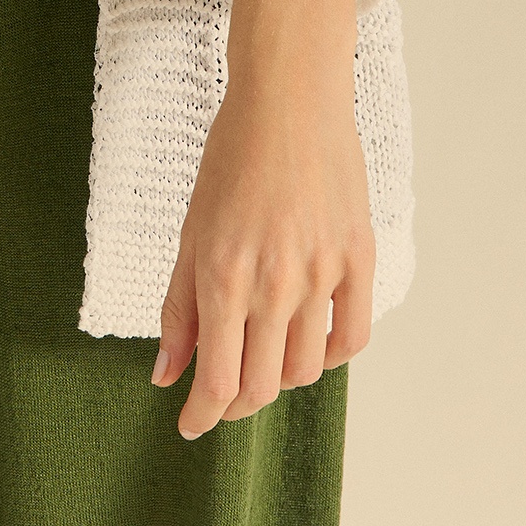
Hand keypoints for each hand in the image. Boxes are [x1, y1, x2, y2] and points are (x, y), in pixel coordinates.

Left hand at [150, 0, 373, 439]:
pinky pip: (352, 337)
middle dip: (236, 401)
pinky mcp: (359, 259)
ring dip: (279, 377)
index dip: (201, 414)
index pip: (216, 381)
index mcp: (222, 277)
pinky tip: (310, 342)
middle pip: (261, 385)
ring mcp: (322, 273)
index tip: (191, 424)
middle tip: (224, 392)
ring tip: (263, 357)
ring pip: (305, 368)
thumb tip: (166, 375)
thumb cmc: (230, 161)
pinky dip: (330, 354)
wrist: (289, 101)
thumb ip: (177, 308)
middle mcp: (273, 283)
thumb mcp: (190, 232)